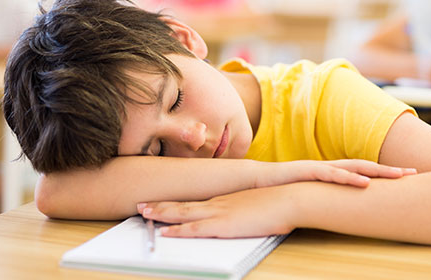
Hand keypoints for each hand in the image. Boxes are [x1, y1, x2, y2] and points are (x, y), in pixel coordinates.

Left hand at [137, 184, 297, 237]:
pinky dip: (178, 231)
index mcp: (225, 199)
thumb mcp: (256, 205)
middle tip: (142, 205)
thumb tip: (241, 216)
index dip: (175, 203)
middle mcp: (218, 203)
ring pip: (183, 214)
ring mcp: (219, 213)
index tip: (161, 203)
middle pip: (183, 205)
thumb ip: (244, 210)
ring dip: (162, 214)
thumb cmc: (277, 202)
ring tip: (144, 213)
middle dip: (160, 206)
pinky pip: (195, 229)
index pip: (194, 202)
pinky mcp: (224, 224)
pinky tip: (165, 232)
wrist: (289, 198)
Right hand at [255, 159, 416, 188]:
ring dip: (377, 171)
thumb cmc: (284, 188)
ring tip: (398, 175)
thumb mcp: (311, 194)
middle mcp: (329, 167)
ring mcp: (320, 168)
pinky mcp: (307, 171)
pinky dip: (349, 177)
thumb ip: (327, 197)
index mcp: (332, 172)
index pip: (363, 171)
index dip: (384, 174)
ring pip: (354, 167)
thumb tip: (342, 209)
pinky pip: (331, 174)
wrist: (256, 180)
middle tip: (413, 173)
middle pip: (366, 166)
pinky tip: (364, 182)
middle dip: (390, 169)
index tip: (406, 178)